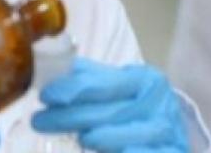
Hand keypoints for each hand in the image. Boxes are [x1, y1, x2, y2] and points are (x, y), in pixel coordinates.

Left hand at [32, 58, 187, 152]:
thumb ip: (88, 77)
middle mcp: (159, 103)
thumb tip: (50, 68)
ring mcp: (167, 131)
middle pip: (109, 110)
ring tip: (78, 139)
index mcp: (144, 79)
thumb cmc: (135, 104)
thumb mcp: (117, 84)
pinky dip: (128, 152)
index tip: (44, 96)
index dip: (72, 89)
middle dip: (71, 117)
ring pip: (128, 135)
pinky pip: (145, 152)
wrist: (169, 129)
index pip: (102, 83)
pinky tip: (96, 151)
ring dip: (102, 137)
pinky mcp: (171, 151)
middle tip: (39, 121)